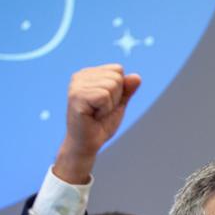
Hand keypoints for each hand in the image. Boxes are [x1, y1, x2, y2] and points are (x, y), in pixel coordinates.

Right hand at [53, 64, 141, 183]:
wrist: (87, 144)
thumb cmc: (100, 124)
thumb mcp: (118, 104)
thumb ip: (127, 90)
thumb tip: (137, 77)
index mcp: (88, 74)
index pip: (118, 70)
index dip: (119, 91)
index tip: (106, 104)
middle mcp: (80, 76)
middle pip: (116, 77)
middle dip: (115, 98)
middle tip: (101, 111)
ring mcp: (76, 85)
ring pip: (112, 86)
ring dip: (109, 105)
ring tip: (96, 113)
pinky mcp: (77, 96)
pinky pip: (104, 96)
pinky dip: (105, 110)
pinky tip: (93, 116)